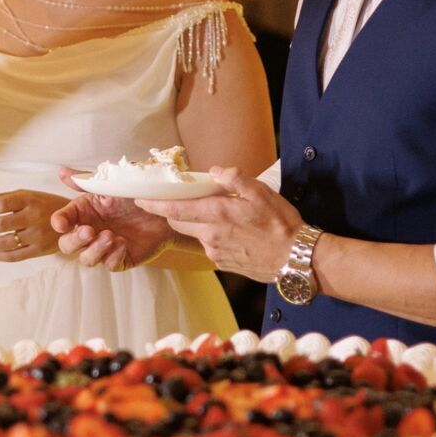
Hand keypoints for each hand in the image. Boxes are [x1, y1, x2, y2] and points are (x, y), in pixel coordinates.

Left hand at [0, 190, 67, 262]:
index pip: (0, 204)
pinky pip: (13, 256)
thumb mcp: (27, 195)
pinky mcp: (39, 250)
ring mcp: (37, 235)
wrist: (75, 220)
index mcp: (29, 199)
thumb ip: (1, 198)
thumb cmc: (45, 205)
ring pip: (4, 243)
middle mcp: (33, 217)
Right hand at [50, 167, 175, 269]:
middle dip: (75, 240)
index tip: (61, 224)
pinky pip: (110, 265)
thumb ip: (85, 181)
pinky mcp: (121, 259)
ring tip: (111, 236)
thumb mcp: (110, 184)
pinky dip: (113, 257)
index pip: (62, 220)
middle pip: (68, 245)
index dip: (59, 223)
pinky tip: (122, 244)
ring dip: (95, 250)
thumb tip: (61, 172)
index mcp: (84, 213)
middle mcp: (91, 232)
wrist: (166, 207)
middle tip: (89, 231)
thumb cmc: (136, 193)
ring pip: (87, 259)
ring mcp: (105, 248)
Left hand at [135, 166, 302, 281]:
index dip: (154, 204)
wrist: (296, 258)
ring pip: (195, 235)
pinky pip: (210, 247)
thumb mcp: (261, 192)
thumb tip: (214, 172)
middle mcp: (210, 236)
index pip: (175, 209)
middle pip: (179, 222)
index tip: (140, 199)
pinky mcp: (224, 264)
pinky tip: (233, 233)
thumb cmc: (280, 224)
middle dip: (174, 212)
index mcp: (216, 216)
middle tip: (180, 200)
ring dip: (198, 224)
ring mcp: (216, 253)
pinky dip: (213, 237)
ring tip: (219, 215)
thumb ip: (234, 179)